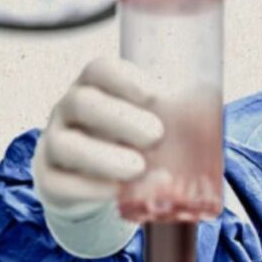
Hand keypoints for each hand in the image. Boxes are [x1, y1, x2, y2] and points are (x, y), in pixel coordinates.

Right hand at [33, 57, 163, 208]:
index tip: (154, 94)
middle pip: (81, 102)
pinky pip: (61, 183)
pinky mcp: (50, 180)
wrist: (98, 177)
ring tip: (138, 168)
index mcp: (96, 86)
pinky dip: (90, 188)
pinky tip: (116, 191)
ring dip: (104, 157)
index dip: (125, 78)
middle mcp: (69, 109)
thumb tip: (211, 117)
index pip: (100, 70)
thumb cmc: (134, 140)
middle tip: (155, 134)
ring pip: (67, 145)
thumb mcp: (153, 120)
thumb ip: (175, 115)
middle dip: (119, 118)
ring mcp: (54, 144)